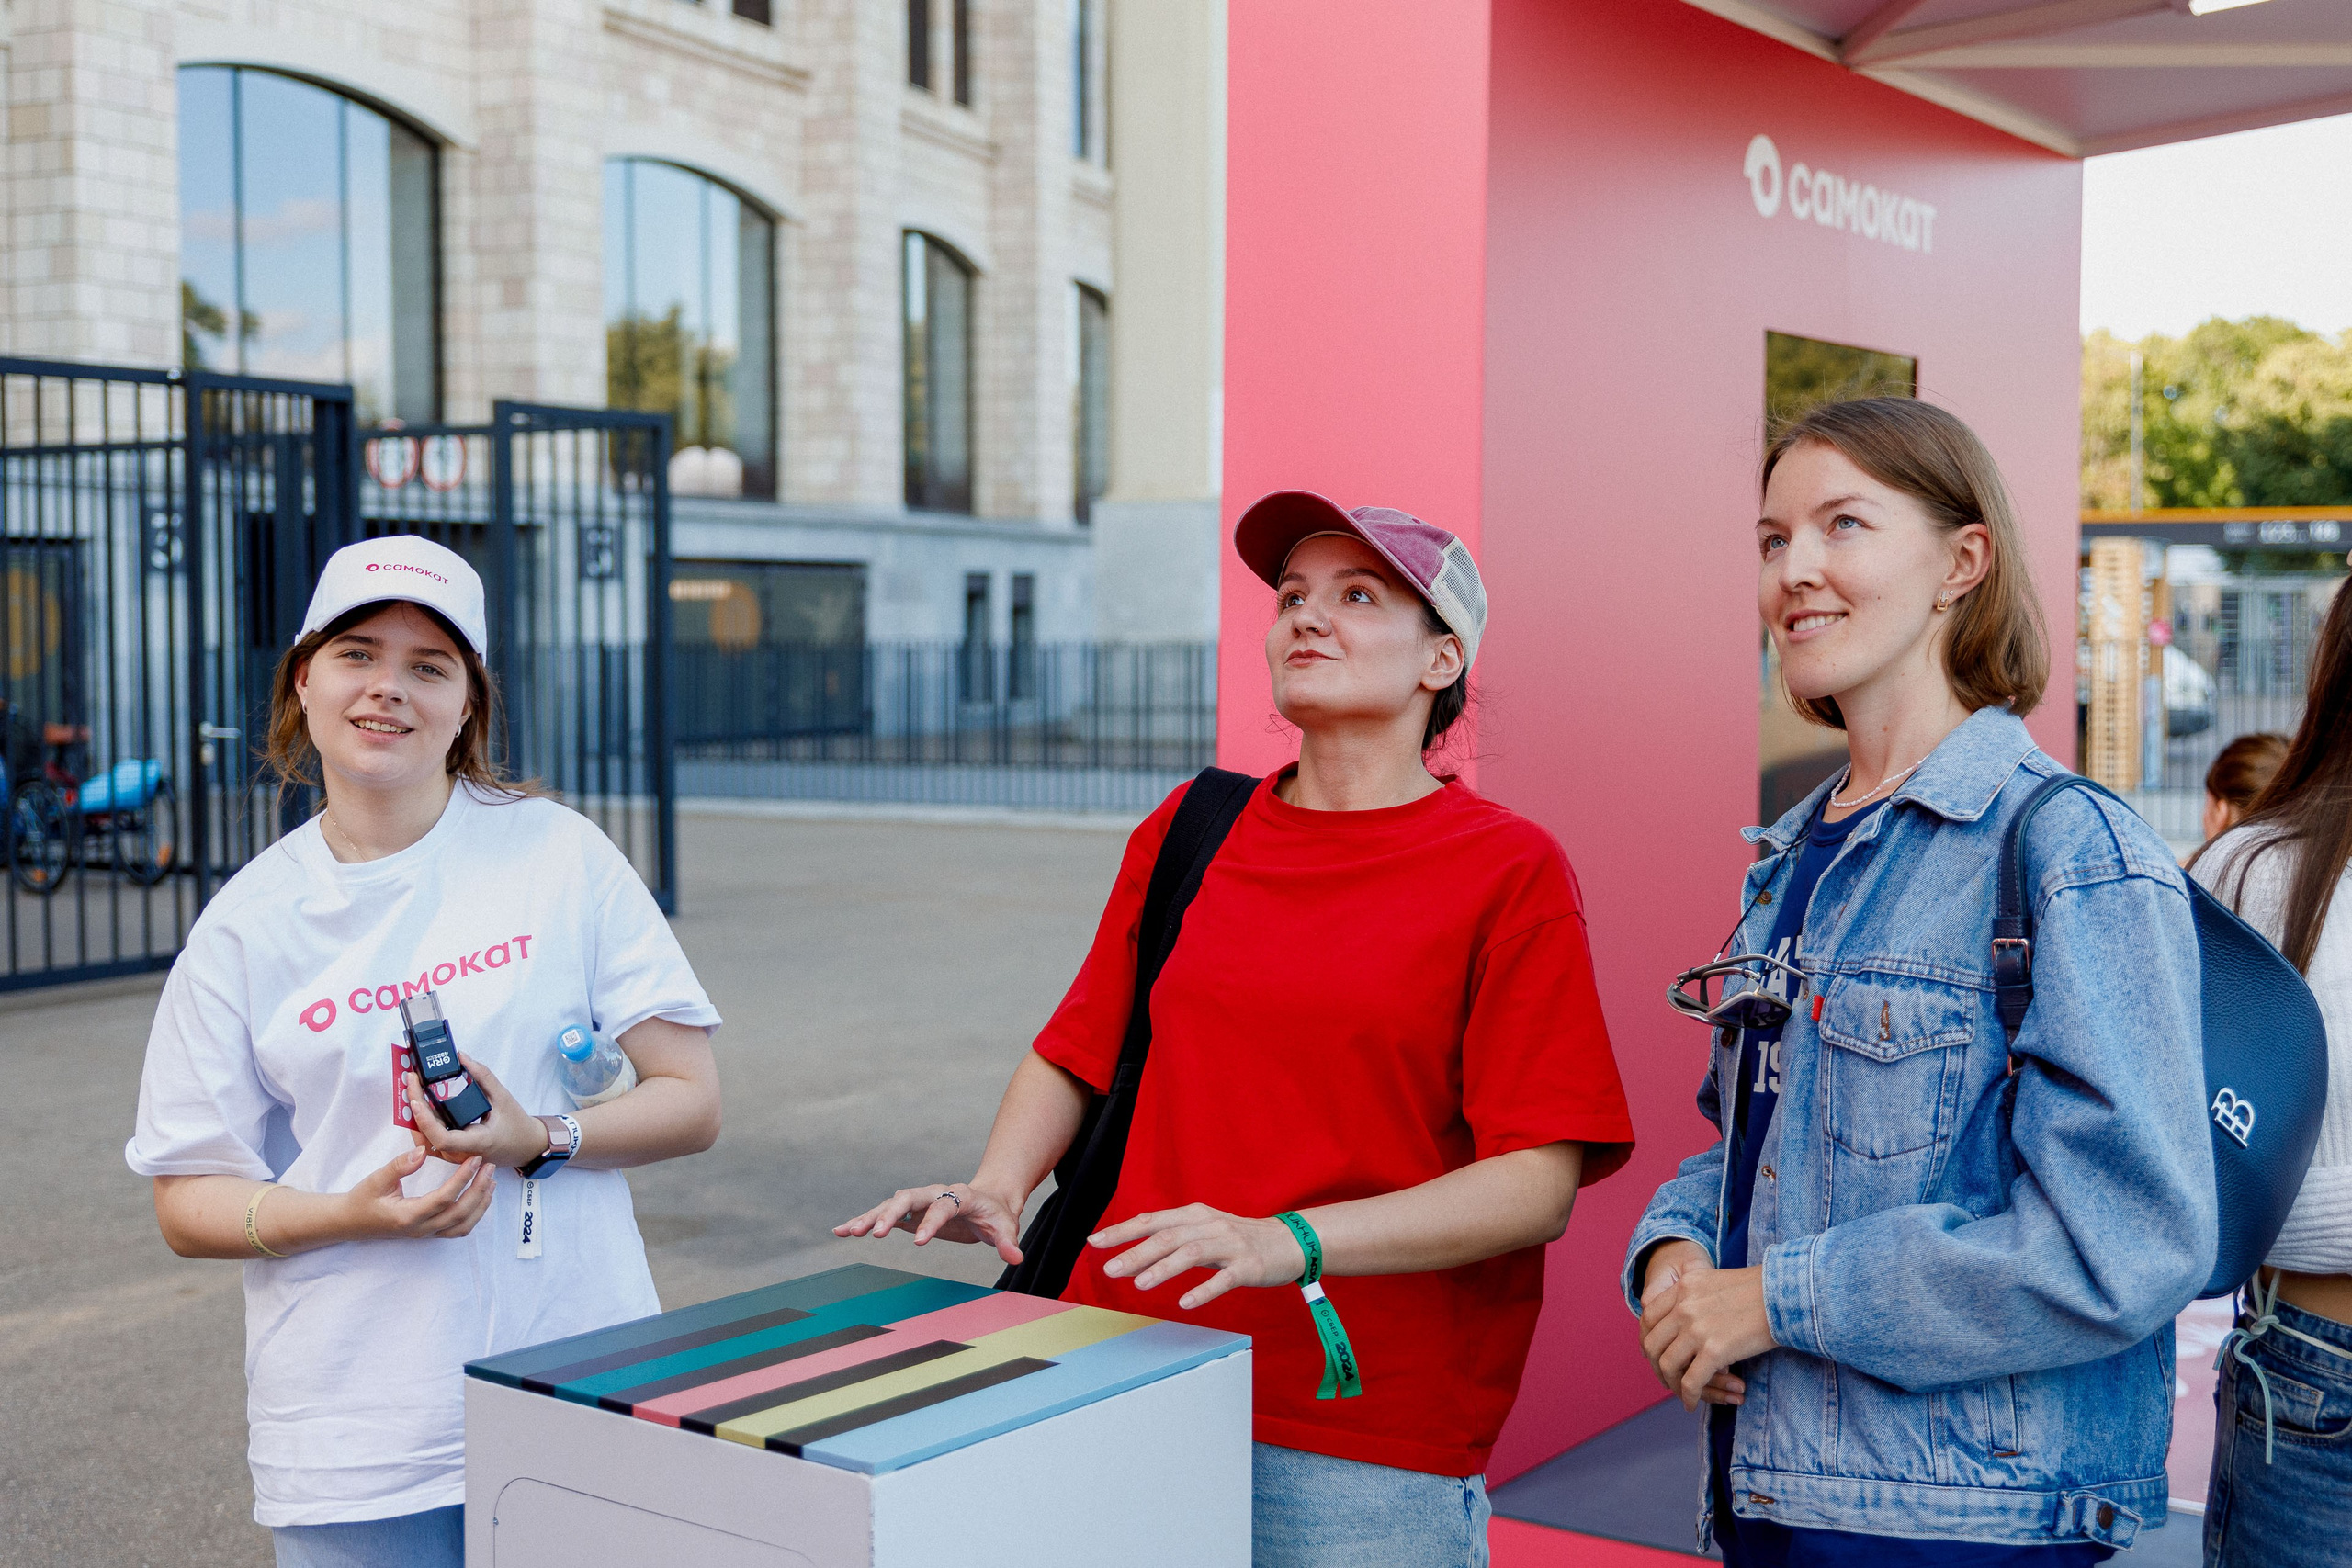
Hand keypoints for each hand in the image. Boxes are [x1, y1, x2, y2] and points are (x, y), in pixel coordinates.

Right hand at [339, 1145, 495, 1240]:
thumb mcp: (375, 1179)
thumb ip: (399, 1166)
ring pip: (462, 1225)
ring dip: (480, 1204)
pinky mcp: (427, 1232)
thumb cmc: (361, 1199)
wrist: (349, 1222)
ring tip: (490, 1181)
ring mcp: (425, 1233)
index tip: (475, 1160)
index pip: (444, 1198)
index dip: (462, 1179)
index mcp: (408, 1215)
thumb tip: (422, 1150)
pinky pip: (457, 1229)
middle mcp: (420, 1228)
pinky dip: (473, 1214)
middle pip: (459, 1214)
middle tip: (489, 1166)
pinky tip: (480, 1197)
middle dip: (479, 1190)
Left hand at [404, 1053, 549, 1169]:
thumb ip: (482, 1076)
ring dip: (415, 1115)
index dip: (426, 1120)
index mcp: (476, 1143)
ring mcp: (455, 1156)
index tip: (417, 1099)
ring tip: (412, 1089)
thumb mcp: (503, 1097)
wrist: (525, 1147)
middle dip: (414, 1108)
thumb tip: (462, 1058)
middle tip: (410, 1081)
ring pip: (425, 1140)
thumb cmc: (517, 1126)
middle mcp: (461, 1154)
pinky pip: (430, 1139)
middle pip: (427, 1136)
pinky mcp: (452, 1152)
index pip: (443, 1138)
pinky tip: (420, 1103)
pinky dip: (422, 1121)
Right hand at [834, 1182, 1027, 1264]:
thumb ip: (1009, 1242)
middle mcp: (936, 1193)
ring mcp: (920, 1201)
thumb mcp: (1007, 1227)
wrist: (989, 1198)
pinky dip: (863, 1220)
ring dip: (870, 1217)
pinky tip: (841, 1230)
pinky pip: (884, 1214)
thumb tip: (1016, 1258)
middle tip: (873, 1234)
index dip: (931, 1223)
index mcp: (961, 1195)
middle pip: (909, 1197)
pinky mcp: (909, 1212)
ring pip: (891, 1204)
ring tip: (846, 1232)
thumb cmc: (998, 1215)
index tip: (919, 1243)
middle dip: (890, 1213)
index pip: (943, 1206)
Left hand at [1088, 1204, 1306, 1310]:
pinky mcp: (1248, 1265)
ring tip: (1139, 1284)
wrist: (1289, 1242)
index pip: (1152, 1220)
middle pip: (1168, 1236)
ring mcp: (1230, 1244)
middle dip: (1136, 1252)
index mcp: (1195, 1215)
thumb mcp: (1203, 1232)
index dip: (1123, 1230)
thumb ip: (1171, 1240)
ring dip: (1163, 1268)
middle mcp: (1210, 1225)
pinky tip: (1185, 1303)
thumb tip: (1131, 1255)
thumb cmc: (1239, 1239)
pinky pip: (1224, 1278)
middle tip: (1110, 1269)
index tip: (1095, 1241)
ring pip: (1192, 1253)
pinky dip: (1203, 1290)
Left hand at [1641, 1258, 1773, 1410]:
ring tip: (1683, 1393)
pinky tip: (1692, 1403)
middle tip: (1668, 1378)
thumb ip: (1694, 1297)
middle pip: (1652, 1344)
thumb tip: (1684, 1321)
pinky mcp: (1714, 1350)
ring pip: (1668, 1366)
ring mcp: (1696, 1328)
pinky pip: (1690, 1382)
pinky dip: (1688, 1397)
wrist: (1786, 1295)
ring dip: (1672, 1385)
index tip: (1657, 1354)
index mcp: (1683, 1286)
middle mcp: (1683, 1306)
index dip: (1649, 1339)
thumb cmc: (1760, 1291)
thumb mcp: (1716, 1282)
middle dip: (1657, 1366)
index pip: (1648, 1316)